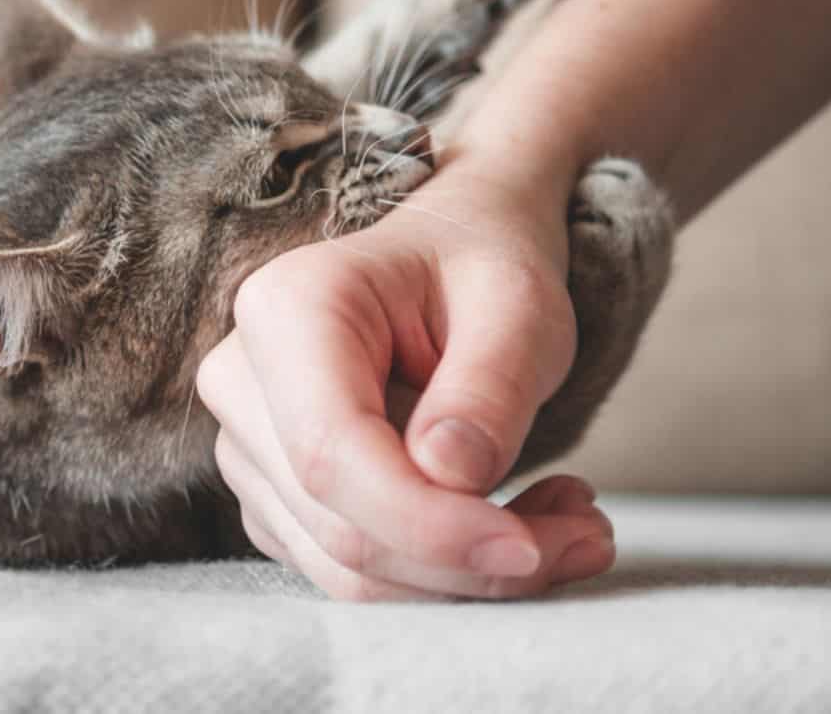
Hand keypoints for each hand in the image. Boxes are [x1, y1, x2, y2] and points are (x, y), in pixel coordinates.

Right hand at [196, 164, 615, 599]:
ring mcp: (246, 444)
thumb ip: (490, 383)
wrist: (449, 256)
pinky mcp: (274, 494)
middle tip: (589, 536)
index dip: (430, 524)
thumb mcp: (518, 303)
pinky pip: (350, 570)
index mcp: (286, 310)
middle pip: (340, 525)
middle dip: (470, 559)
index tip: (533, 545)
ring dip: (466, 574)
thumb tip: (453, 477)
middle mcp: (241, 379)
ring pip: (346, 567)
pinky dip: (440, 570)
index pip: (333, 454)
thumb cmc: (479, 267)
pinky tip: (507, 516)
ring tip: (568, 522)